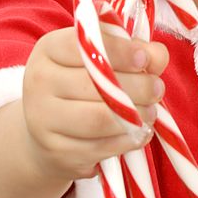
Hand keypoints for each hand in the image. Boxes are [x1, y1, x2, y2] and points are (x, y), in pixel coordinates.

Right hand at [22, 26, 168, 180]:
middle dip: (136, 86)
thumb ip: (136, 49)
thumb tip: (156, 56)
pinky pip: (100, 147)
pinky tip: (140, 131)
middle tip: (158, 88)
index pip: (83, 46)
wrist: (49, 129)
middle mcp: (39, 82)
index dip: (117, 51)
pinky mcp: (57, 152)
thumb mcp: (105, 56)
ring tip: (151, 112)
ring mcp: (43, 120)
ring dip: (135, 115)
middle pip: (95, 84)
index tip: (143, 58)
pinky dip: (127, 140)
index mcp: (49, 49)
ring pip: (99, 119)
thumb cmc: (85, 81)